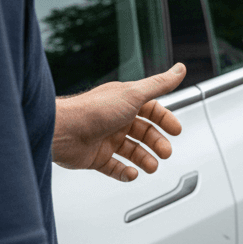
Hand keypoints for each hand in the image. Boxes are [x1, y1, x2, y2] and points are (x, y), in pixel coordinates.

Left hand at [53, 63, 185, 181]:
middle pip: (144, 133)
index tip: (176, 130)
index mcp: (125, 102)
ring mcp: (106, 139)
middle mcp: (116, 119)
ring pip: (131, 151)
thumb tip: (179, 69)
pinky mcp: (96, 157)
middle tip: (165, 152)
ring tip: (151, 166)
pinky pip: (114, 167)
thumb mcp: (134, 94)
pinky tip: (132, 173)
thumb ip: (159, 85)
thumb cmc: (94, 110)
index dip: (165, 120)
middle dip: (157, 143)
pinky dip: (125, 172)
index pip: (152, 110)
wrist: (63, 131)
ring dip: (144, 159)